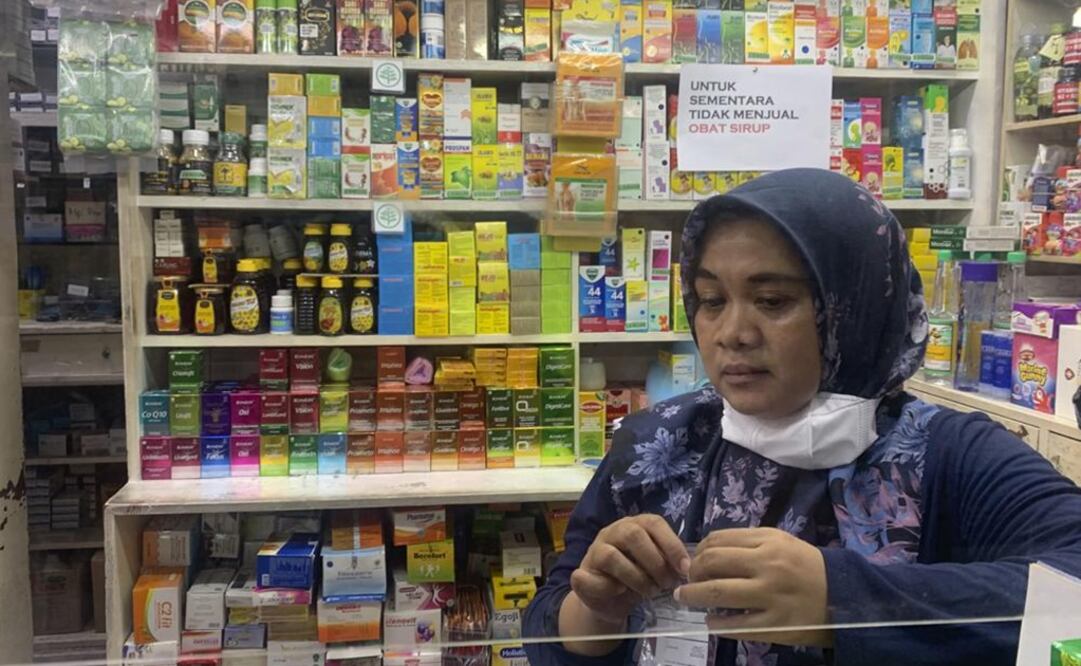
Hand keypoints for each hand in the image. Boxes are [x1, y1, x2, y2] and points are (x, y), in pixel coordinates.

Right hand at [570, 514, 690, 625]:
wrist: (607, 600)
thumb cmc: (636, 578)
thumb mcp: (656, 567)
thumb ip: (668, 562)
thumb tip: (686, 568)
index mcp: (635, 525)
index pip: (654, 523)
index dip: (671, 544)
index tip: (684, 568)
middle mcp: (613, 531)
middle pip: (633, 534)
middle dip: (655, 561)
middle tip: (667, 583)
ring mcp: (594, 550)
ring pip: (612, 556)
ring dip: (636, 577)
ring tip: (650, 592)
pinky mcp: (579, 573)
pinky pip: (590, 578)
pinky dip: (608, 588)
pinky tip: (620, 592)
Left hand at [674, 527, 832, 647]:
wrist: (845, 595)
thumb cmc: (807, 566)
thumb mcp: (781, 542)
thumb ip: (748, 542)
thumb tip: (708, 550)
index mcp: (768, 542)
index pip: (718, 541)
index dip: (698, 551)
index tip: (693, 561)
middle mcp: (767, 566)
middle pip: (712, 563)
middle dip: (691, 572)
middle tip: (686, 581)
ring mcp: (771, 596)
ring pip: (717, 593)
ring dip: (693, 596)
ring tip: (685, 598)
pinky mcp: (775, 624)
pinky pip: (736, 625)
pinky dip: (717, 625)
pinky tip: (711, 623)